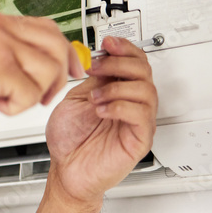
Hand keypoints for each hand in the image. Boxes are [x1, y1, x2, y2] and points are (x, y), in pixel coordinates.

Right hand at [0, 12, 82, 126]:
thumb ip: (3, 52)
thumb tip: (36, 62)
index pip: (47, 27)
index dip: (63, 51)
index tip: (70, 69)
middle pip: (56, 47)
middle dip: (55, 77)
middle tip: (40, 96)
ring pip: (47, 72)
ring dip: (29, 95)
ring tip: (1, 98)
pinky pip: (30, 94)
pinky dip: (13, 107)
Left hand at [45, 36, 158, 202]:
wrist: (65, 170)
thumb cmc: (69, 141)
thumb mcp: (76, 99)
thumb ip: (93, 79)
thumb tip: (102, 57)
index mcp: (117, 92)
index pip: (134, 62)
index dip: (125, 48)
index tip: (108, 42)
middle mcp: (131, 104)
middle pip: (144, 71)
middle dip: (119, 62)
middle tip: (96, 67)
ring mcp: (137, 121)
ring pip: (146, 90)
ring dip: (117, 87)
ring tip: (95, 98)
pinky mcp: (140, 139)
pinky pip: (142, 115)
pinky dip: (121, 106)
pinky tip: (102, 110)